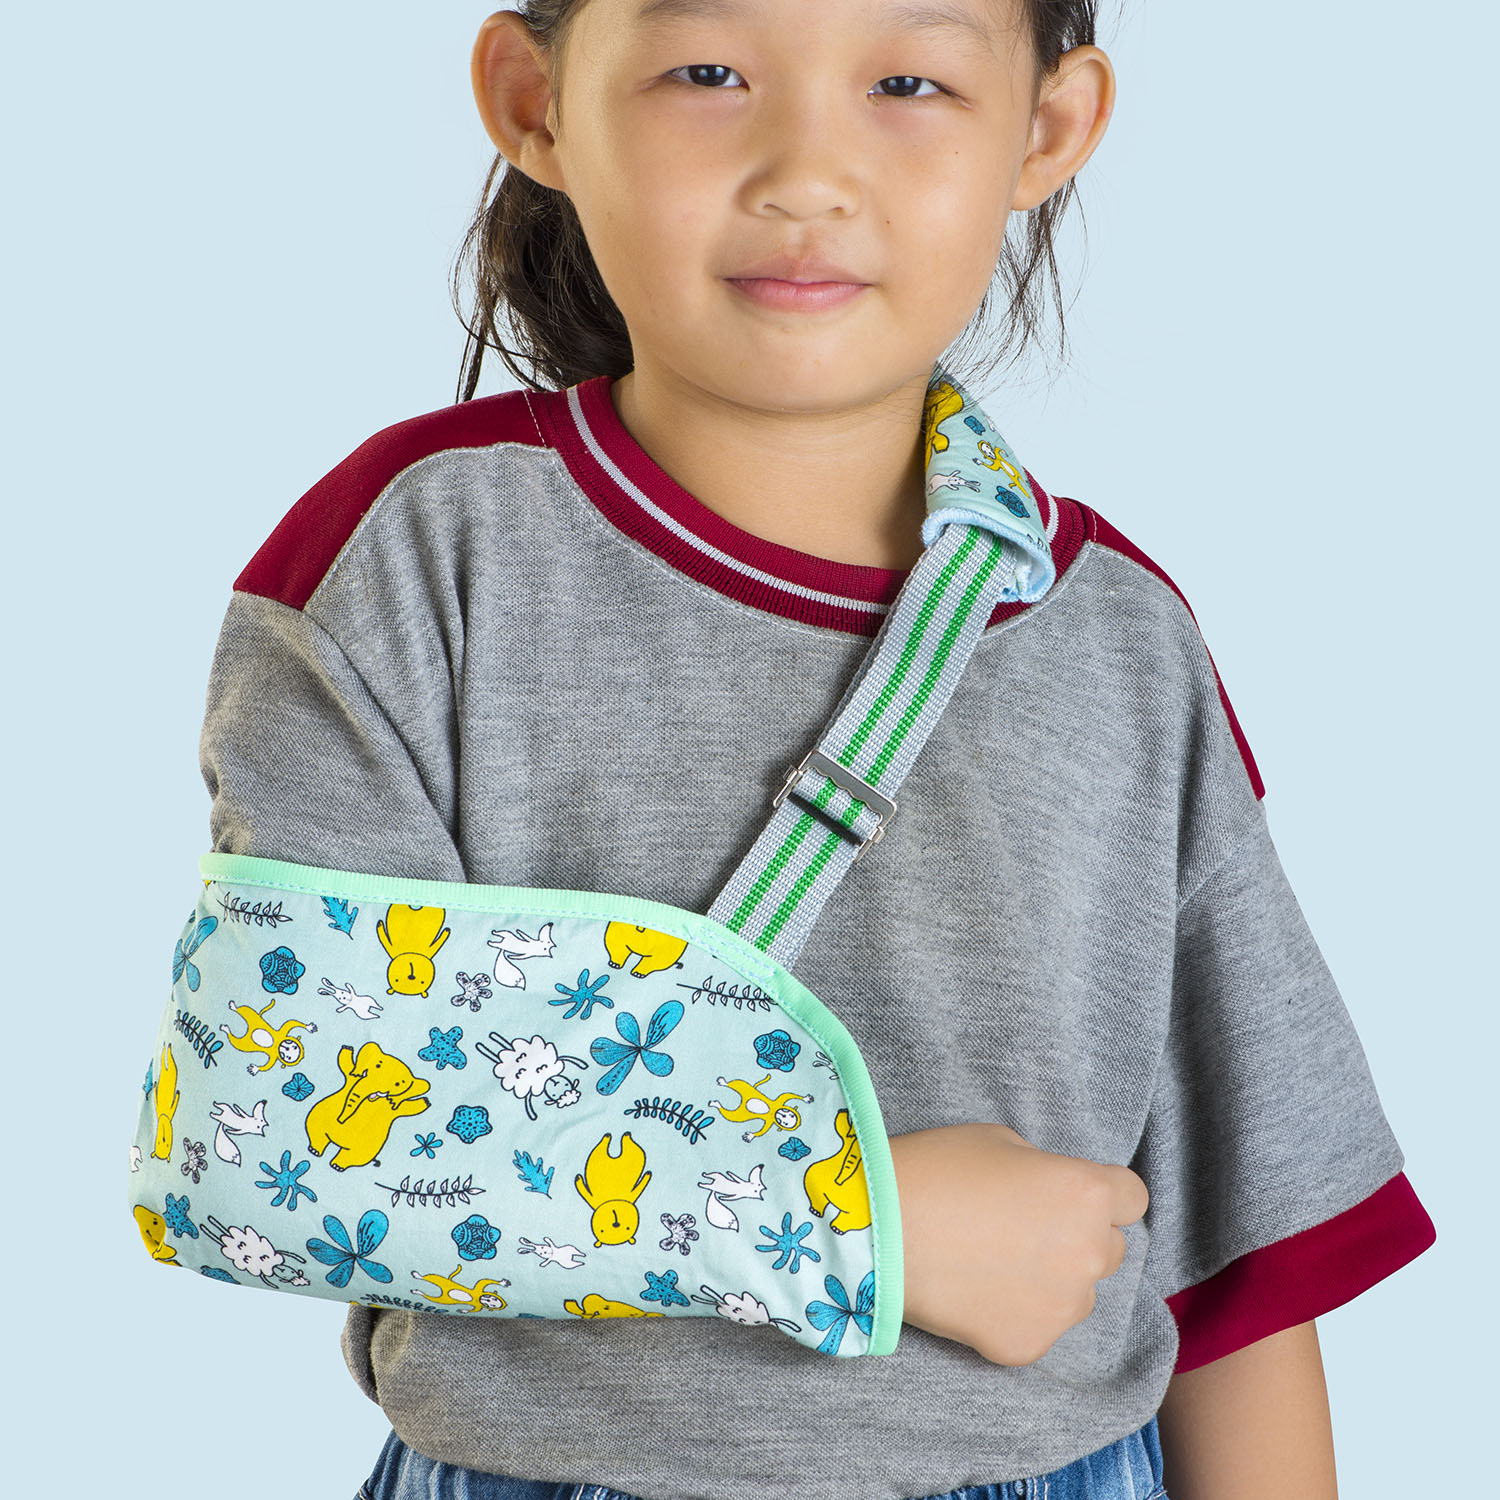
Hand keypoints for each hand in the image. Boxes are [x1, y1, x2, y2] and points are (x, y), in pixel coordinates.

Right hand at [887, 1121, 1148, 1365]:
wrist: (882, 1228)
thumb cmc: (938, 1169)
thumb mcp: (1001, 1141)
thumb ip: (1042, 1170)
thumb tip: (1048, 1193)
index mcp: (1087, 1192)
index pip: (1133, 1197)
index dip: (1103, 1194)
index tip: (1071, 1195)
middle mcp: (1089, 1252)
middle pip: (1109, 1248)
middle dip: (1078, 1238)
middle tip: (1025, 1229)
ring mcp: (1063, 1306)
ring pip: (1077, 1294)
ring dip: (1052, 1280)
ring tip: (994, 1263)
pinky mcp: (1031, 1344)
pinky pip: (1038, 1326)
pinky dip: (1015, 1312)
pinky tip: (975, 1291)